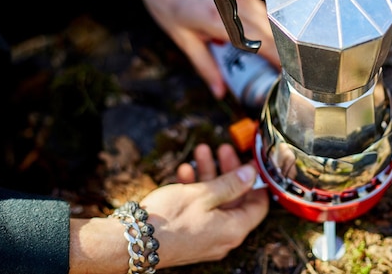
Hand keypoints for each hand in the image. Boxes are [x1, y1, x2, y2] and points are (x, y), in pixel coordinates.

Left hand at [126, 0, 280, 98]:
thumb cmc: (166, 0)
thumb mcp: (183, 39)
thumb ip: (206, 66)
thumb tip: (219, 91)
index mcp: (220, 20)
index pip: (261, 44)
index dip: (278, 61)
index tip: (286, 77)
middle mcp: (236, 3)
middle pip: (271, 32)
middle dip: (280, 53)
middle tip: (278, 72)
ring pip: (270, 19)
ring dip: (273, 37)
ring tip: (270, 56)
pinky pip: (263, 6)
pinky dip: (265, 22)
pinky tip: (260, 33)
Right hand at [141, 143, 268, 266]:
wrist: (133, 241)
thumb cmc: (168, 220)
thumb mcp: (203, 194)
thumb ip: (231, 183)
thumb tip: (251, 174)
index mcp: (234, 229)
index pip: (258, 205)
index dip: (256, 181)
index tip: (250, 163)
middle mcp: (223, 236)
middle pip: (235, 199)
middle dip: (228, 170)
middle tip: (223, 150)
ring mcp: (206, 236)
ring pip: (215, 200)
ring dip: (209, 174)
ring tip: (201, 152)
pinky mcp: (190, 233)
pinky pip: (200, 209)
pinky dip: (195, 189)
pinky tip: (185, 171)